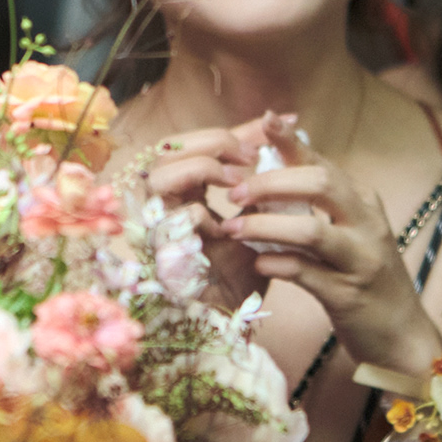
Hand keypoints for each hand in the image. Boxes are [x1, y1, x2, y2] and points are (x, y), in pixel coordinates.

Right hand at [133, 120, 271, 309]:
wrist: (235, 319)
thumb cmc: (241, 266)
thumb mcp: (255, 208)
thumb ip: (261, 171)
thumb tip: (286, 122)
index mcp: (180, 190)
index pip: (193, 141)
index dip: (232, 129)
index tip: (275, 126)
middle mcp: (160, 202)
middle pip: (167, 147)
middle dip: (214, 142)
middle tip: (252, 156)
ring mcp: (155, 226)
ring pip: (161, 173)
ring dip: (205, 170)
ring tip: (239, 183)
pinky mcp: (161, 252)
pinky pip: (179, 216)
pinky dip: (206, 215)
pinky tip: (226, 227)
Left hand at [210, 118, 436, 369]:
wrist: (401, 338)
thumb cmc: (364, 280)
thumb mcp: (350, 234)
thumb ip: (318, 205)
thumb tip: (271, 171)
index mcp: (363, 203)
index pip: (322, 163)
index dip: (291, 143)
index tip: (264, 121)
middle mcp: (367, 224)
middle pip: (319, 185)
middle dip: (270, 183)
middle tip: (233, 191)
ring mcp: (360, 260)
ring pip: (311, 230)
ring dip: (265, 225)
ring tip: (233, 228)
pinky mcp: (349, 296)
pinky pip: (307, 273)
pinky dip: (278, 263)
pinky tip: (257, 261)